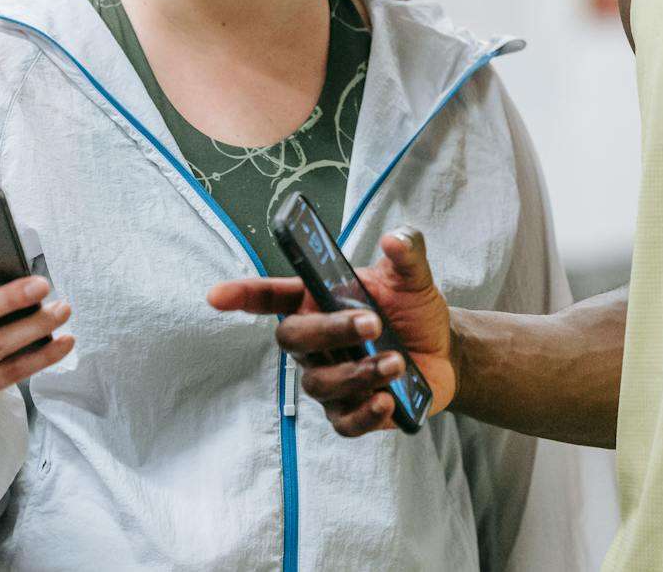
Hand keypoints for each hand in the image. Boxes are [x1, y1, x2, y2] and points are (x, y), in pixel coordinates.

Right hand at [207, 227, 454, 435]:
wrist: (445, 352)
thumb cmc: (414, 311)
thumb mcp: (413, 278)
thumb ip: (406, 253)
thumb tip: (394, 239)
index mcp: (320, 301)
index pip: (272, 297)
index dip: (243, 296)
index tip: (217, 296)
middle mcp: (317, 341)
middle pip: (293, 339)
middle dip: (329, 331)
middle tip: (372, 324)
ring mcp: (330, 378)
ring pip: (319, 383)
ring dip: (358, 373)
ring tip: (397, 362)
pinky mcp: (350, 410)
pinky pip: (343, 422)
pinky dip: (363, 414)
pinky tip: (386, 399)